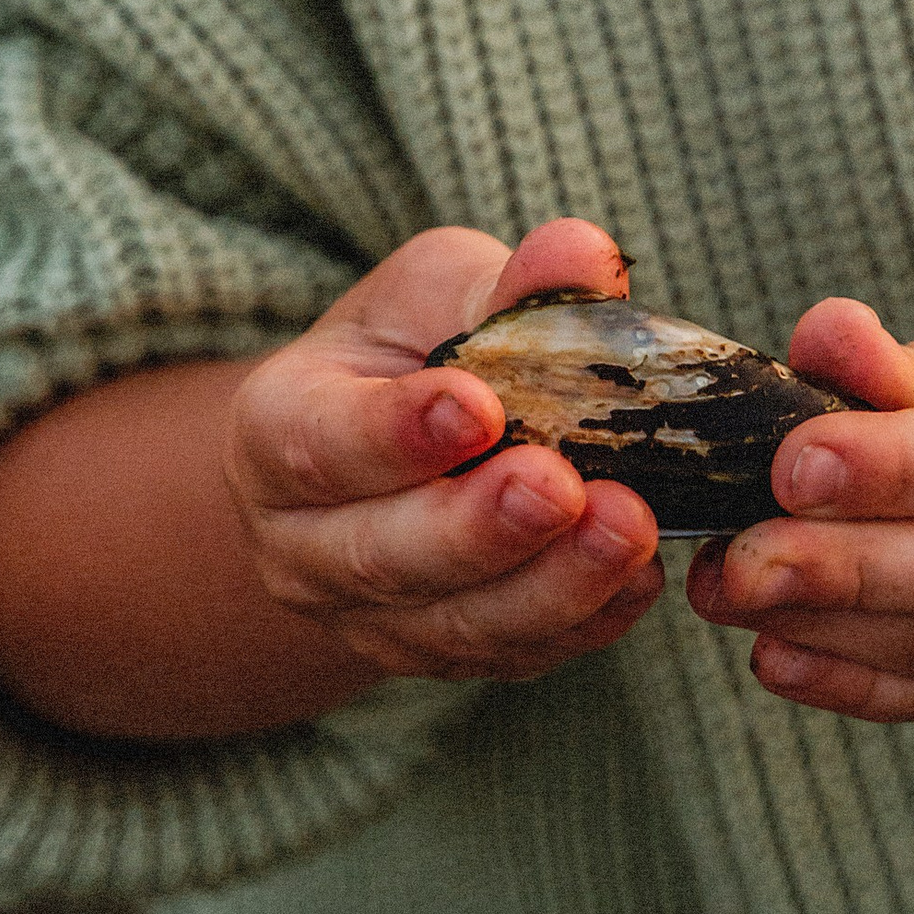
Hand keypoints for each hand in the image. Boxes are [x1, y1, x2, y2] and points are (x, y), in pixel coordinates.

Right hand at [225, 215, 664, 687]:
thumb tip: (583, 255)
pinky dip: (581, 622)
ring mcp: (367, 618)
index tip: (479, 406)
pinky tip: (636, 579)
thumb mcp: (439, 287)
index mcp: (277, 429)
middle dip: (481, 527)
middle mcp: (303, 544)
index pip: (321, 443)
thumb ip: (504, 283)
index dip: (397, 433)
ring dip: (548, 586)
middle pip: (384, 555)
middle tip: (562, 487)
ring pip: (453, 624)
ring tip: (626, 532)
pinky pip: (511, 658)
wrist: (400, 437)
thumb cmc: (415, 345)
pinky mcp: (442, 657)